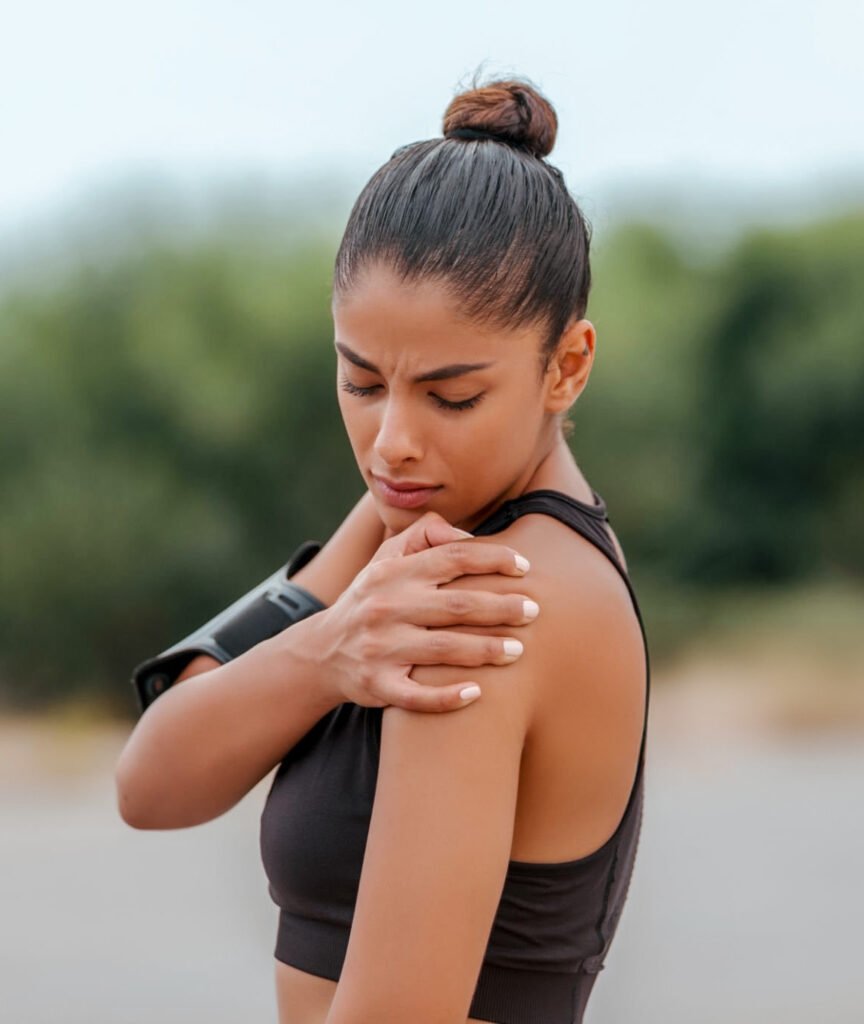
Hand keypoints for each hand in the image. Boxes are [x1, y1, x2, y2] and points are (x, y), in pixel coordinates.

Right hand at [309, 509, 537, 711]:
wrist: (323, 652)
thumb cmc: (372, 599)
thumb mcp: (385, 559)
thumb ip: (423, 535)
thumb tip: (466, 535)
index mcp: (395, 573)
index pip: (452, 557)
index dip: (492, 559)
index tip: (525, 567)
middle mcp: (387, 607)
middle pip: (457, 605)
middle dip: (501, 607)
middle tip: (535, 611)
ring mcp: (381, 648)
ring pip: (444, 650)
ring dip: (486, 650)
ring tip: (519, 651)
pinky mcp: (378, 685)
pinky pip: (417, 696)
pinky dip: (448, 697)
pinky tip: (477, 694)